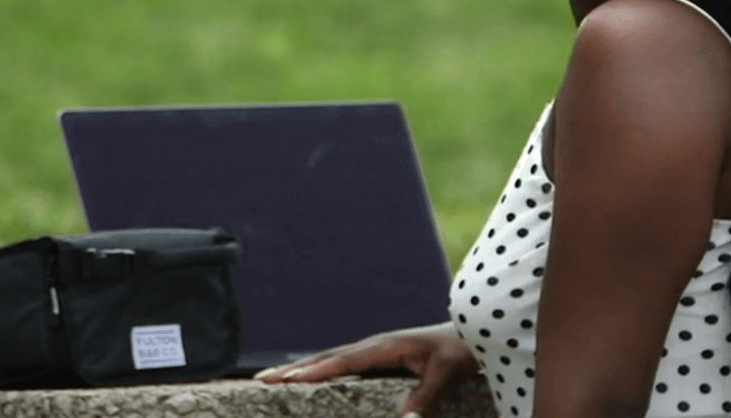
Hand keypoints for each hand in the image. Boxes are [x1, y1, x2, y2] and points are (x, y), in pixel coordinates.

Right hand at [255, 322, 478, 416]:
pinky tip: (304, 379)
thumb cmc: (459, 351)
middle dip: (294, 369)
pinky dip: (318, 370)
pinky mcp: (377, 356)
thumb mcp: (446, 373)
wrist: (469, 333)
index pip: (345, 361)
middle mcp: (375, 345)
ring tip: (271, 379)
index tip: (290, 380)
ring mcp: (374, 350)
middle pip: (327, 358)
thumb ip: (425, 397)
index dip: (317, 371)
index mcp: (386, 346)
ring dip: (300, 369)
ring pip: (330, 360)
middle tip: (261, 380)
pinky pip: (341, 364)